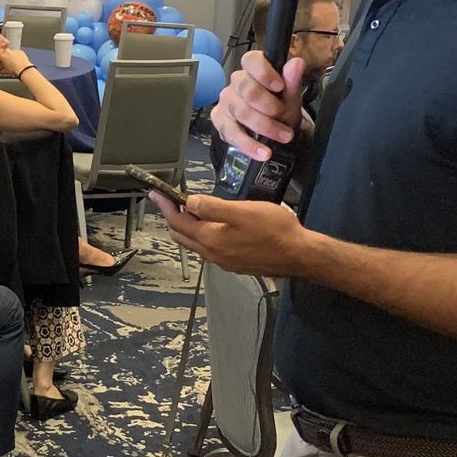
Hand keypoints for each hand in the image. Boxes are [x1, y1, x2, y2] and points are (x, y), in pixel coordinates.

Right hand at [0, 48, 33, 75]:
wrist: (23, 69)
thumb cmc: (14, 70)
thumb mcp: (5, 71)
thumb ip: (1, 70)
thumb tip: (1, 71)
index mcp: (2, 56)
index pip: (1, 57)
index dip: (3, 61)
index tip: (5, 63)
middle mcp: (7, 52)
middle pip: (6, 53)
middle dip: (8, 57)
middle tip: (11, 62)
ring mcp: (14, 50)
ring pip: (12, 53)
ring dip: (13, 56)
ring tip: (16, 62)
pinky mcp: (20, 51)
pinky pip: (18, 53)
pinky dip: (18, 56)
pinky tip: (20, 60)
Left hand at [151, 191, 312, 277]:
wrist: (300, 255)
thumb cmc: (273, 230)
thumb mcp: (241, 211)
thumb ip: (212, 207)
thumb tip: (189, 202)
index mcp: (210, 240)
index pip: (178, 222)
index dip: (165, 206)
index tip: (156, 192)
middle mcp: (213, 254)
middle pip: (182, 235)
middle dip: (172, 216)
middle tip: (169, 199)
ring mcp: (224, 262)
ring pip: (195, 243)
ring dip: (187, 227)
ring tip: (189, 209)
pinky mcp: (236, 264)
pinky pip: (210, 249)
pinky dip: (202, 235)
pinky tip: (212, 226)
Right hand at [213, 53, 307, 160]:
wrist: (276, 134)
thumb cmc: (281, 110)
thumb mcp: (292, 98)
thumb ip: (292, 82)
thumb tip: (296, 63)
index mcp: (254, 70)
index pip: (251, 60)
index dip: (263, 72)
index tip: (279, 86)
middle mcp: (236, 83)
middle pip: (247, 89)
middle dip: (268, 105)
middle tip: (283, 115)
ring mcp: (226, 102)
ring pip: (240, 112)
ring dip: (264, 127)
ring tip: (283, 136)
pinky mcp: (219, 121)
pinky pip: (231, 133)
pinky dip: (249, 145)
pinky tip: (263, 152)